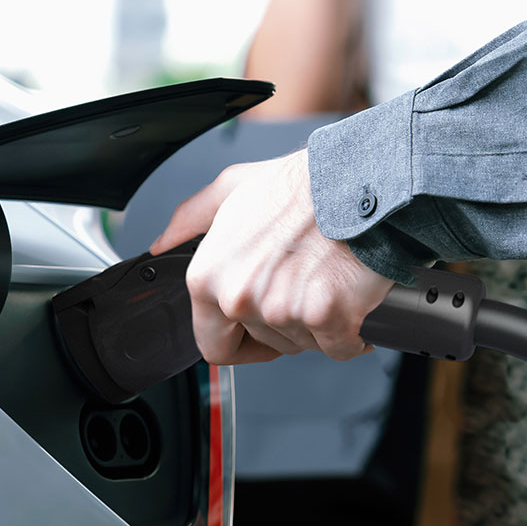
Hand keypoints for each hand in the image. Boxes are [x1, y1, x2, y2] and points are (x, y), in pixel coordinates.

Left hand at [153, 150, 394, 363]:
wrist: (362, 177)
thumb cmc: (303, 183)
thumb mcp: (234, 187)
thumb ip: (192, 217)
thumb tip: (164, 243)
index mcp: (208, 276)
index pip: (213, 345)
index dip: (241, 340)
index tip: (261, 331)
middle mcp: (239, 297)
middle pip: (265, 343)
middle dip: (286, 325)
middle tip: (305, 286)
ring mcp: (283, 309)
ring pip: (303, 346)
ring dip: (318, 326)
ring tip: (329, 282)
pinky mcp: (327, 315)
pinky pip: (341, 347)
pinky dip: (352, 333)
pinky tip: (354, 302)